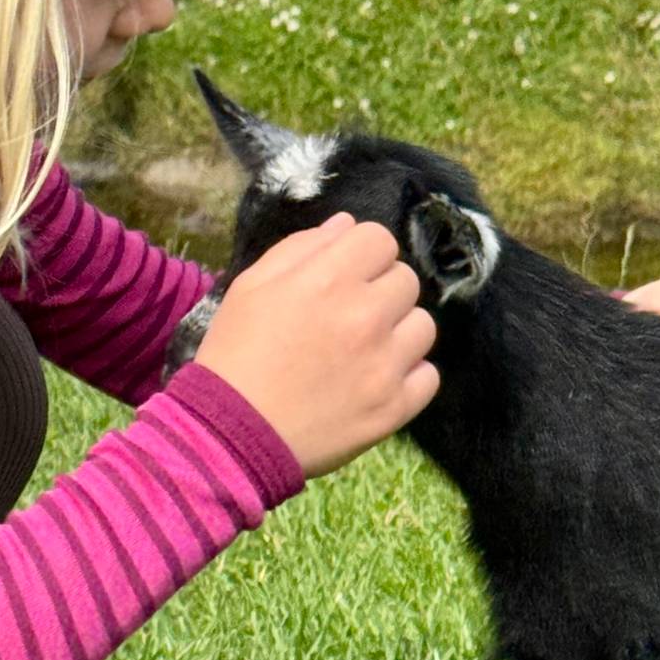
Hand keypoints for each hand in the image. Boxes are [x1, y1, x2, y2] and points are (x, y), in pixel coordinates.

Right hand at [193, 212, 440, 478]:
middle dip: (380, 290)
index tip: (345, 275)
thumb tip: (346, 225)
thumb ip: (300, 248)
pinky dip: (409, 376)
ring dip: (399, 331)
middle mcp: (365, 316)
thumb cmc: (234, 354)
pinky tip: (376, 380)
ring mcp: (384, 364)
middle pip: (406, 279)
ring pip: (424, 325)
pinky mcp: (394, 407)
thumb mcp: (251, 287)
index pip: (380, 239)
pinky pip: (429, 376)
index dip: (362, 253)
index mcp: (327, 279)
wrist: (230, 434)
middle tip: (348, 315)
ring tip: (364, 350)